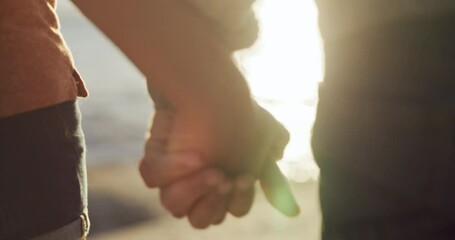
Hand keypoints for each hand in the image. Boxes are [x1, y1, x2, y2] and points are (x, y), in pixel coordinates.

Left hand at [140, 99, 298, 227]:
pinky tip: (193, 155)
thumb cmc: (240, 112)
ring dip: (194, 190)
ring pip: (173, 205)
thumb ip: (273, 178)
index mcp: (225, 189)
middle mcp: (198, 186)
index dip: (238, 199)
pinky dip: (173, 169)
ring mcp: (174, 174)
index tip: (244, 177)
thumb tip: (292, 211)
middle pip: (201, 219)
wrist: (212, 82)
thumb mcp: (265, 143)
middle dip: (215, 203)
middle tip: (225, 178)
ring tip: (211, 170)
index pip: (232, 209)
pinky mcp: (156, 158)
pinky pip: (154, 177)